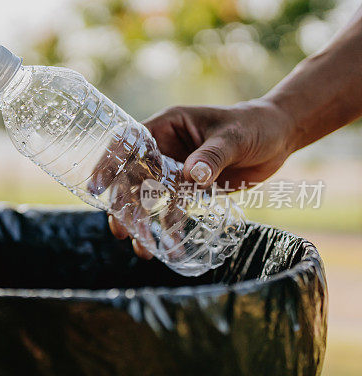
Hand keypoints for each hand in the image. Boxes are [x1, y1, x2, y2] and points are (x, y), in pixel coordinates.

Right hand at [110, 99, 296, 257]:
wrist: (278, 136)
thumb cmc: (255, 125)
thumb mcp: (234, 137)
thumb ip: (212, 155)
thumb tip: (192, 176)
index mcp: (165, 126)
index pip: (127, 142)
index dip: (107, 163)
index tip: (96, 188)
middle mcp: (164, 148)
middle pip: (132, 177)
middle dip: (124, 205)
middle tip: (121, 231)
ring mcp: (174, 169)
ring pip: (148, 197)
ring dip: (143, 222)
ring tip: (142, 250)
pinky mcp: (188, 188)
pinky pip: (172, 209)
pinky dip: (170, 227)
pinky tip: (170, 248)